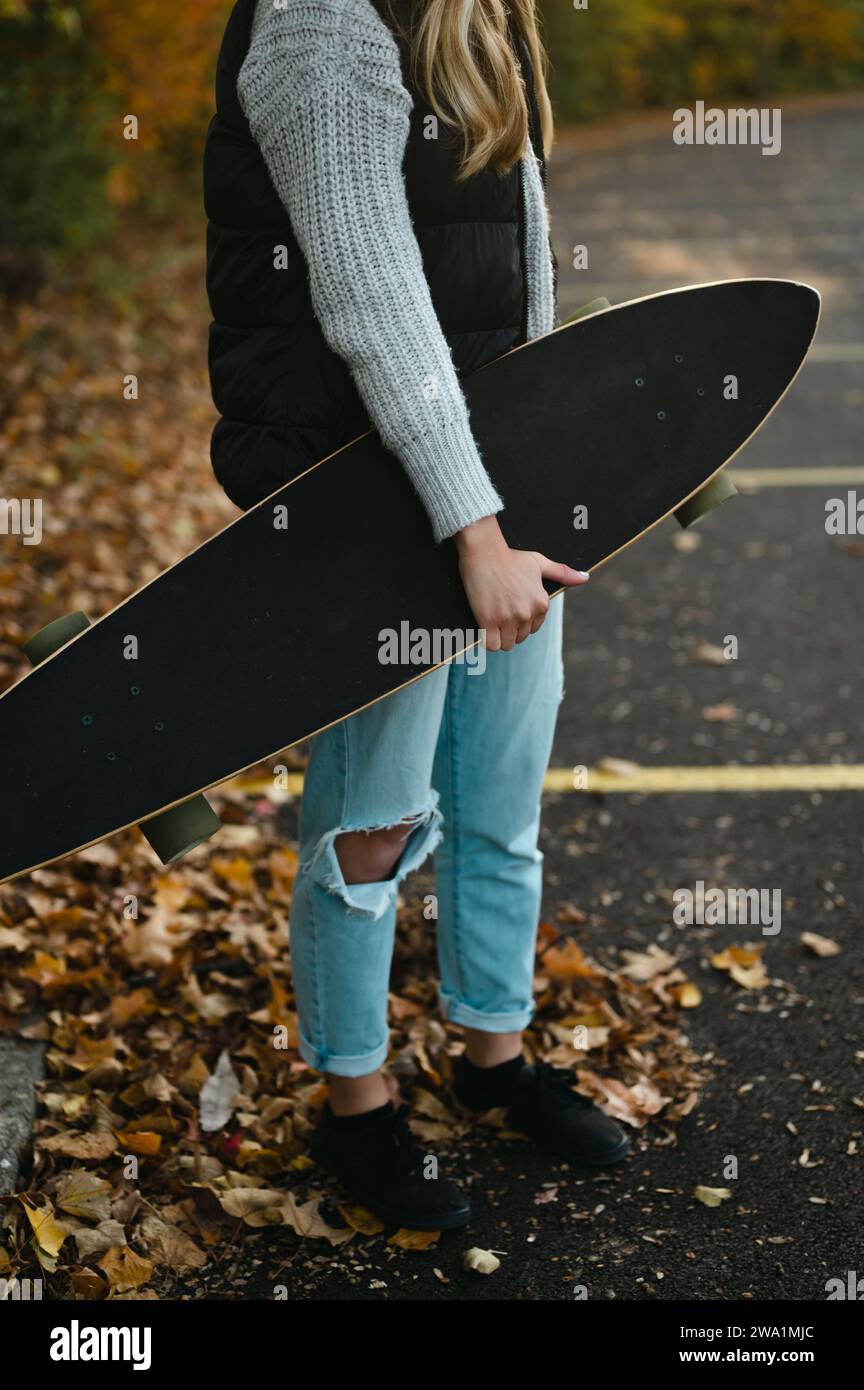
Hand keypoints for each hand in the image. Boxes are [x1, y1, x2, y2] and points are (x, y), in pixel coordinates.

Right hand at [455, 515, 589, 651]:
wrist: (485, 551)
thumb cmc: (510, 557)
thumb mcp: (540, 563)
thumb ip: (562, 573)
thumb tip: (585, 578)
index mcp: (541, 603)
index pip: (534, 628)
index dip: (522, 622)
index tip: (511, 609)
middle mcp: (527, 613)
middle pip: (520, 638)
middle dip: (510, 630)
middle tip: (499, 613)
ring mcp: (508, 618)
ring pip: (506, 644)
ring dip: (499, 637)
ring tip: (492, 622)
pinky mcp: (489, 621)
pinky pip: (491, 645)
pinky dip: (487, 641)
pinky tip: (485, 629)